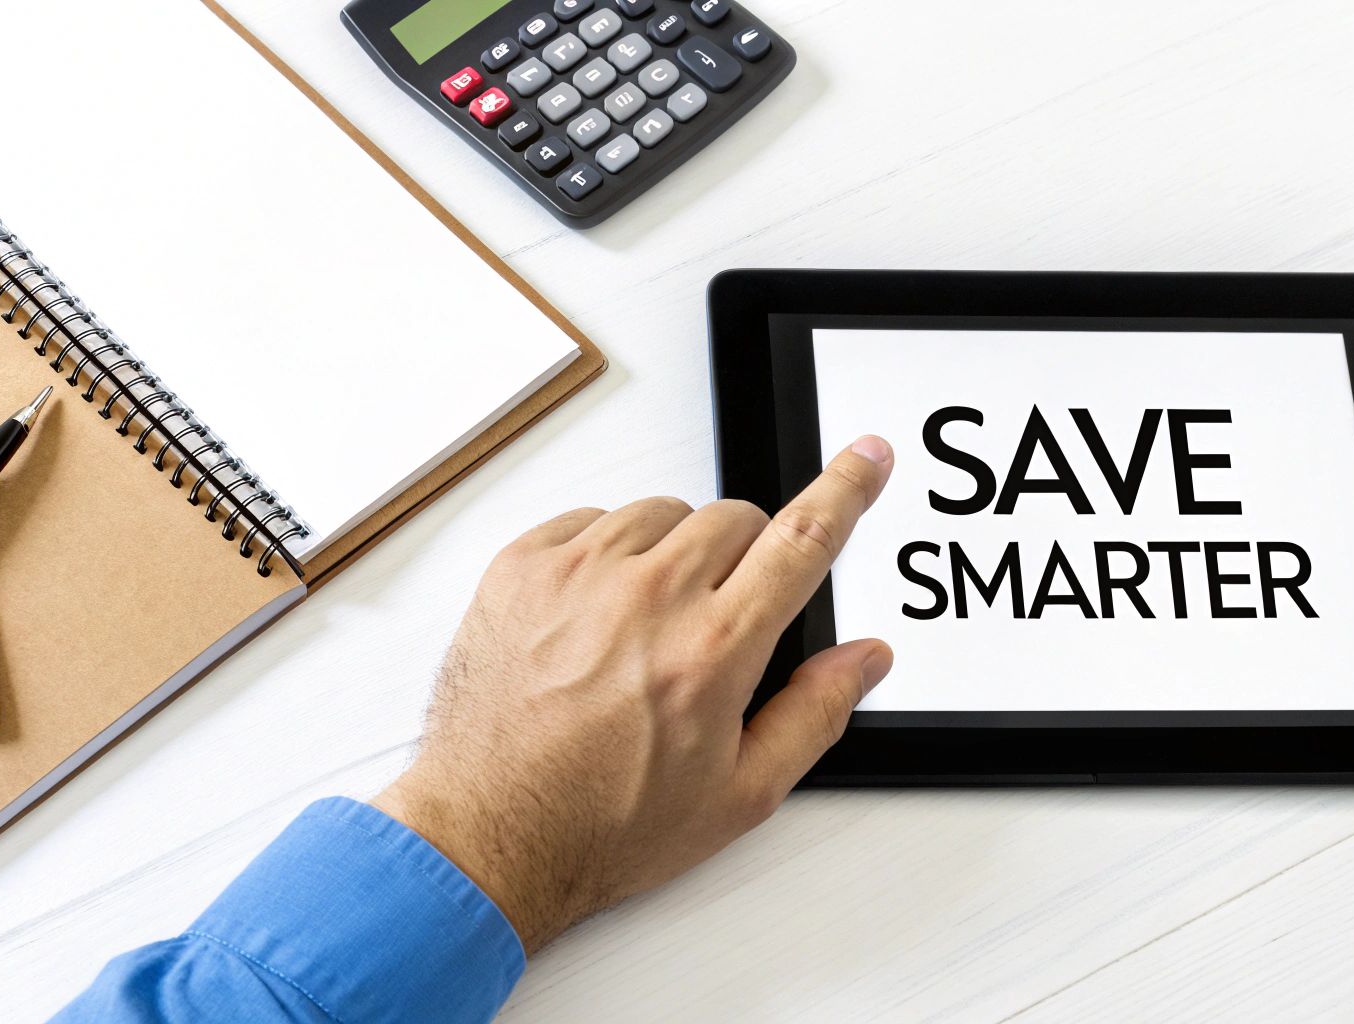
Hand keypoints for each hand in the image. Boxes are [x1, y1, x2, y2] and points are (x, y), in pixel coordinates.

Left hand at [373, 437, 895, 951]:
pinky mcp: (523, 566)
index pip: (801, 540)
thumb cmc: (602, 824)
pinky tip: (596, 620)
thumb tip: (863, 659)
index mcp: (712, 650)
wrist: (488, 834)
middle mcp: (647, 597)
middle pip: (735, 519)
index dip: (846, 490)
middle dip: (746, 561)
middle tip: (718, 625)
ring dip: (674, 556)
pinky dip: (606, 557)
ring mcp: (578, 573)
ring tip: (647, 632)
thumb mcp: (739, 794)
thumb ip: (815, 714)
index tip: (866, 458)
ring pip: (663, 514)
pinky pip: (591, 521)